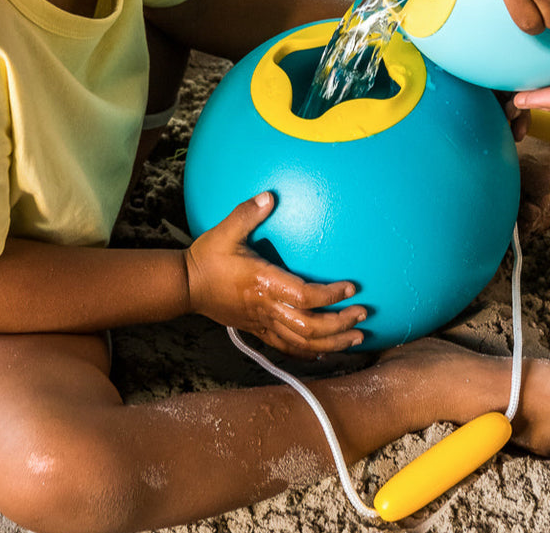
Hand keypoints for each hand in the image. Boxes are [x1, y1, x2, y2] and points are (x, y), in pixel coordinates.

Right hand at [184, 192, 365, 356]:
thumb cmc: (207, 258)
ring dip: (332, 343)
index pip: (304, 296)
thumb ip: (248, 213)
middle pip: (309, 327)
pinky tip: (324, 352)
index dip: (330, 295)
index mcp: (264, 283)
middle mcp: (267, 308)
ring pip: (302, 342)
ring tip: (356, 338)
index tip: (351, 288)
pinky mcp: (257, 330)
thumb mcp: (226, 231)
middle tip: (363, 315)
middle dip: (339, 324)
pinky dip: (308, 352)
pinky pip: (286, 347)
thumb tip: (269, 196)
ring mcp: (262, 323)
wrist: (186, 286)